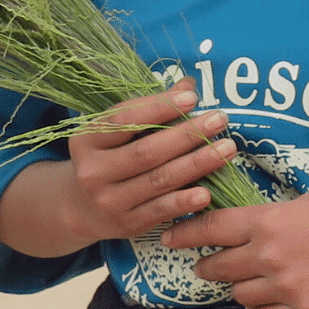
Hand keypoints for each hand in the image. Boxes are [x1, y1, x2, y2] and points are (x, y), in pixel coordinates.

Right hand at [0, 78, 235, 257]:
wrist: (81, 207)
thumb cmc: (108, 155)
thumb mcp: (117, 130)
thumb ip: (150, 108)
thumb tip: (187, 84)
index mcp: (87, 139)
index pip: (124, 120)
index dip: (159, 107)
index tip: (192, 97)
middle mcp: (93, 171)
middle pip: (146, 152)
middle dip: (187, 135)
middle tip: (219, 119)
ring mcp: (109, 201)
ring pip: (158, 180)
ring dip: (196, 164)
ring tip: (227, 148)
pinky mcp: (127, 224)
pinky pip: (160, 211)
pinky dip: (183, 202)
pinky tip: (207, 192)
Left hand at [162, 188, 308, 308]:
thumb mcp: (304, 203)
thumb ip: (271, 219)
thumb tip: (247, 229)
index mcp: (267, 220)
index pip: (211, 228)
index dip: (185, 234)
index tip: (168, 237)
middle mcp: (269, 255)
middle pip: (219, 267)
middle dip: (208, 266)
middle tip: (205, 266)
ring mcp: (286, 287)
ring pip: (240, 295)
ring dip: (238, 287)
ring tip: (247, 280)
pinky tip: (268, 299)